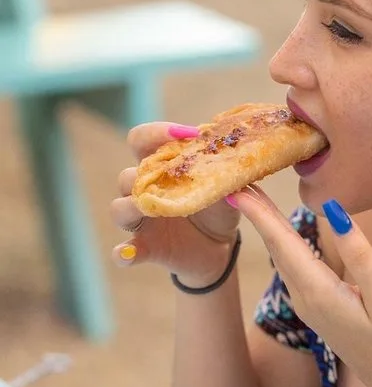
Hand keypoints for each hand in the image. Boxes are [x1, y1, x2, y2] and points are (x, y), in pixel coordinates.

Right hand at [109, 122, 240, 286]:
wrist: (221, 247)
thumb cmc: (218, 208)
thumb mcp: (226, 189)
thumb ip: (227, 173)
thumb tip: (237, 161)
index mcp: (161, 168)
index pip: (141, 141)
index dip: (155, 133)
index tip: (185, 134)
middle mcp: (145, 191)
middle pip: (126, 175)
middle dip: (141, 174)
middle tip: (165, 174)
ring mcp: (141, 221)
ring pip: (119, 208)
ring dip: (130, 206)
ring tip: (146, 207)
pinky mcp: (144, 248)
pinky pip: (124, 252)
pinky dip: (124, 253)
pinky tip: (128, 253)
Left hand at [226, 185, 371, 386]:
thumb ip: (360, 253)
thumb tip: (334, 210)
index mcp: (319, 292)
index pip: (282, 244)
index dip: (260, 214)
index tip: (238, 189)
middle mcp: (306, 299)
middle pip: (277, 248)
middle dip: (259, 214)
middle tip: (243, 182)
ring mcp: (310, 306)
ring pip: (283, 258)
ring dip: (269, 228)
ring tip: (259, 199)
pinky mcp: (319, 309)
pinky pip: (293, 268)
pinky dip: (284, 244)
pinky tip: (285, 234)